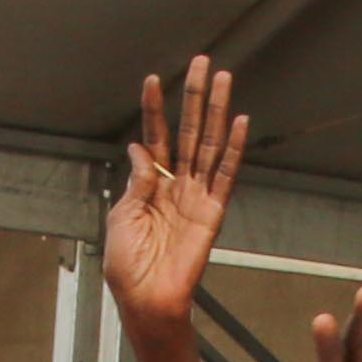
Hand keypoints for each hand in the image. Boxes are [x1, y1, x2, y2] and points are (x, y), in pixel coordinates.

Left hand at [103, 58, 246, 342]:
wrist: (145, 299)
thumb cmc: (127, 266)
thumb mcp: (121, 217)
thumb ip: (135, 182)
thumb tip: (139, 148)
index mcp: (149, 186)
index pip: (156, 138)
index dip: (154, 110)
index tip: (153, 80)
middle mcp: (176, 185)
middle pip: (188, 132)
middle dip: (194, 97)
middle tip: (202, 62)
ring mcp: (197, 196)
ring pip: (210, 144)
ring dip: (217, 111)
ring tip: (224, 78)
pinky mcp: (213, 212)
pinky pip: (226, 175)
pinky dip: (235, 149)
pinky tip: (240, 122)